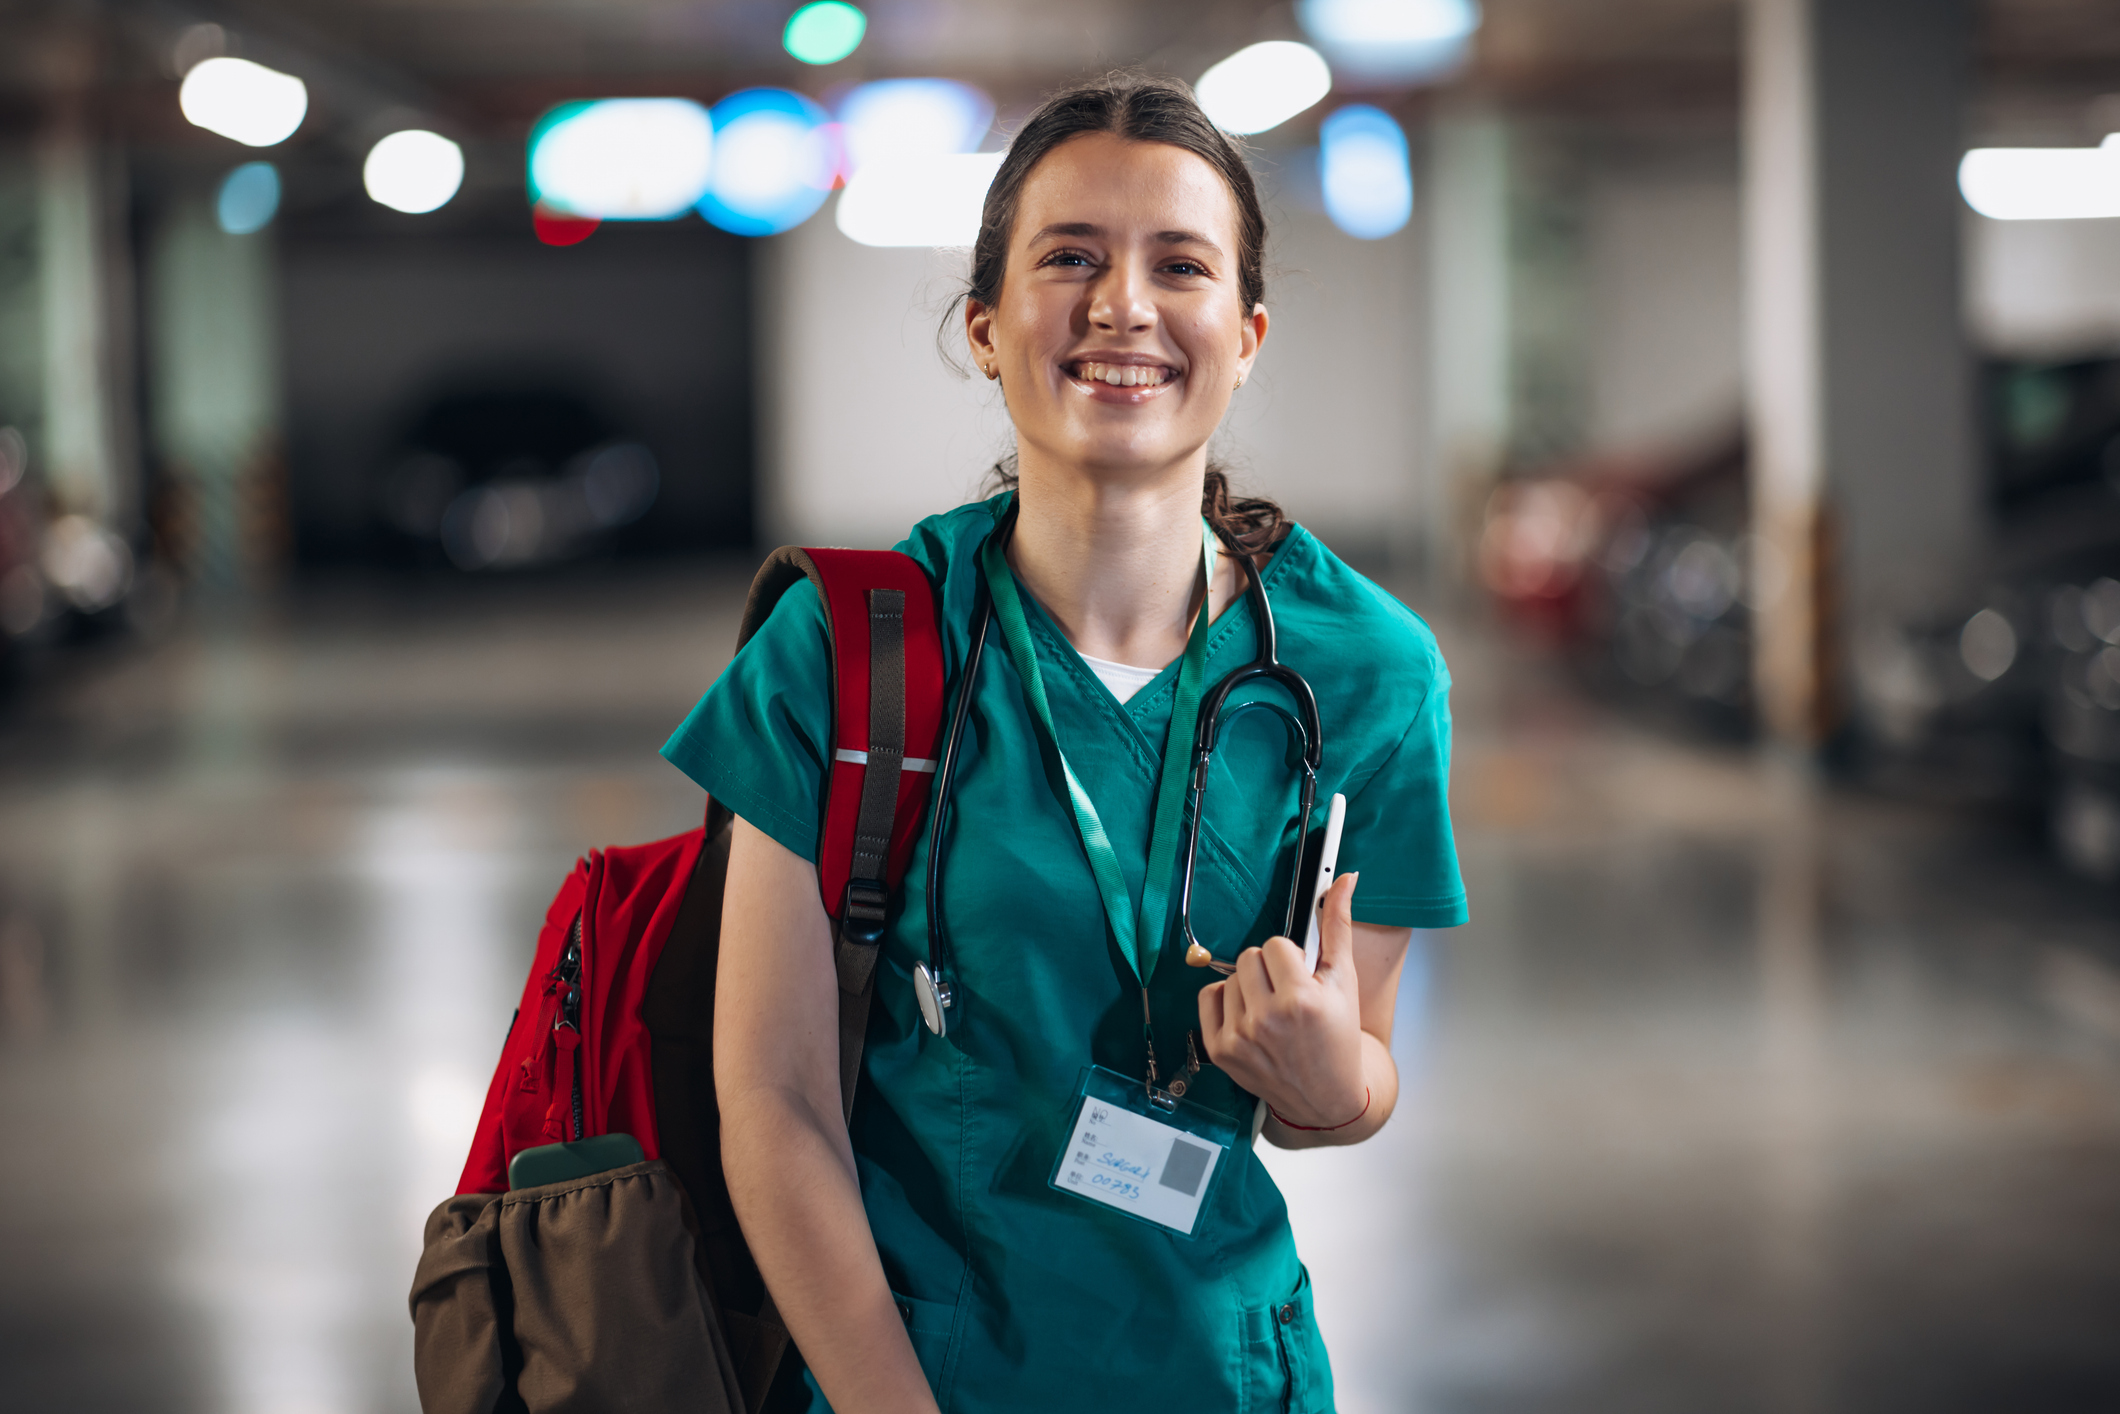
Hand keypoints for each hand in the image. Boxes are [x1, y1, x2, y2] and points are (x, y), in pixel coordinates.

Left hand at [1196, 873, 1366, 1128]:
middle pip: (1249, 957)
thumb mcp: (1343, 980)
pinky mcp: (1220, 1051)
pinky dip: (1226, 1003)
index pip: (1274, 945)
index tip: (1301, 979)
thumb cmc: (1338, 1036)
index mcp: (1300, 1000)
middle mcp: (1266, 1020)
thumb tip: (1344, 878)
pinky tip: (1249, 1018)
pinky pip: (1208, 998)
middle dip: (1269, 970)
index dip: (1290, 960)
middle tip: (1287, 995)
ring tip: (1271, 1011)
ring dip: (1249, 987)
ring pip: (1230, 977)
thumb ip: (1338, 925)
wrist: (1327, 1095)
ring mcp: (1239, 1038)